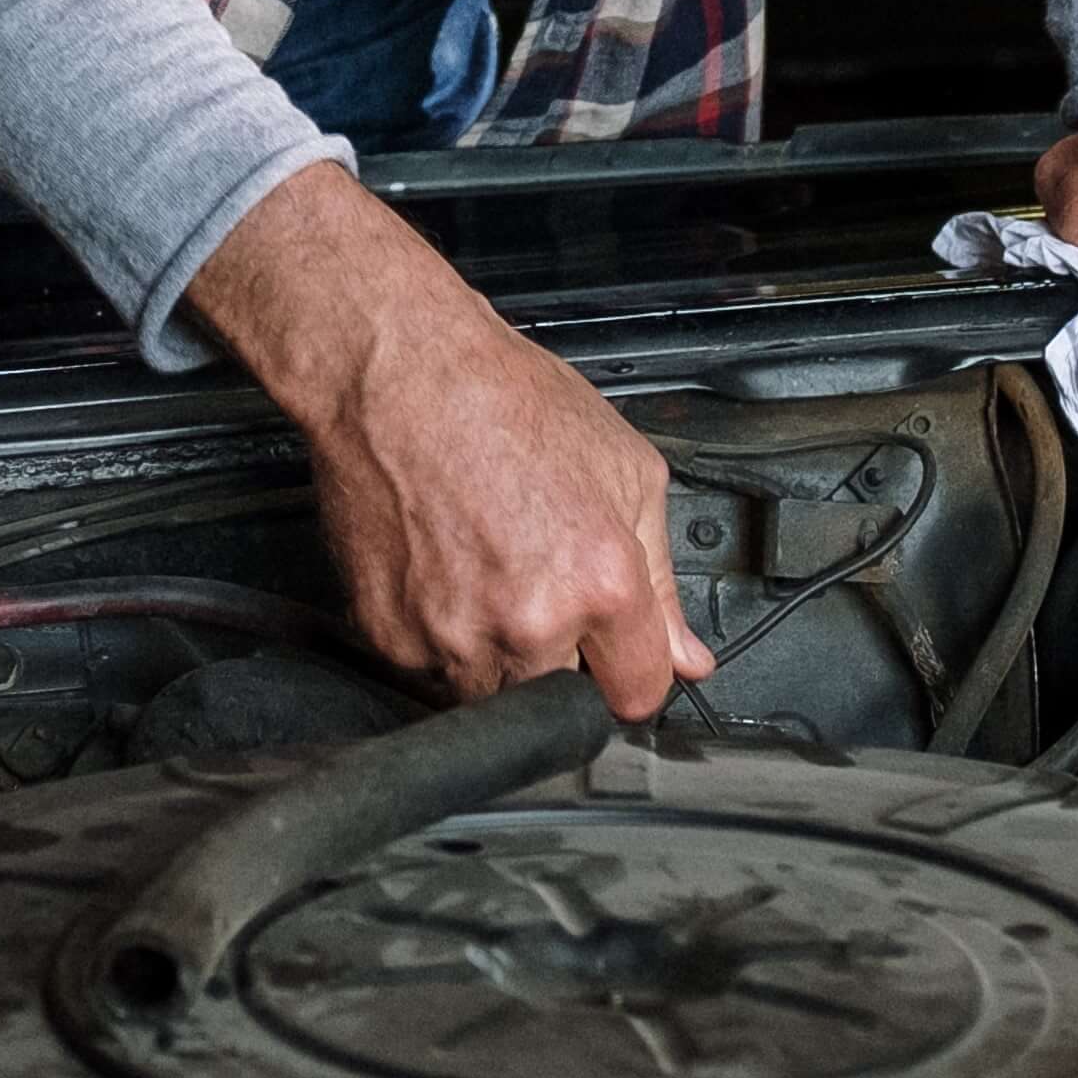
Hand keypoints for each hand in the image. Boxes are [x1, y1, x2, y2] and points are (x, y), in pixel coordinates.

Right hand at [184, 161, 716, 717]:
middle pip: (558, 704)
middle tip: (538, 587)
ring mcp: (451, 636)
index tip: (617, 656)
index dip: (631, 673)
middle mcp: (526, 622)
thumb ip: (662, 580)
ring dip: (495, 654)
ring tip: (486, 569)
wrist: (397, 373)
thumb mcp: (624, 469)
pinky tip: (444, 567)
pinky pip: (426, 668)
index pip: (638, 695)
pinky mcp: (390, 636)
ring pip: (488, 695)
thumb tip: (687, 658)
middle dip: (559, 662)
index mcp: (600, 583)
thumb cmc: (504, 400)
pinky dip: (437, 634)